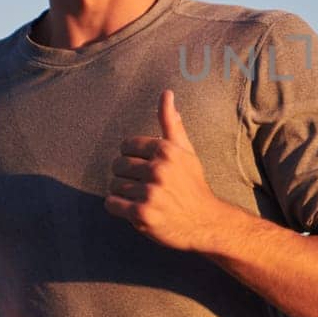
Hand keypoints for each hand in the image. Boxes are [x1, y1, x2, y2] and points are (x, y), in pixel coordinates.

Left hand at [105, 89, 231, 252]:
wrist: (206, 222)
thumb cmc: (193, 185)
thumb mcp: (186, 152)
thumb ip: (171, 124)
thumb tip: (166, 94)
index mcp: (166, 150)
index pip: (126, 145)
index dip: (133, 157)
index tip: (145, 168)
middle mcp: (158, 169)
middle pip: (117, 165)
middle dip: (126, 175)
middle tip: (143, 185)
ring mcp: (150, 192)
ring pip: (114, 185)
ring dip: (124, 193)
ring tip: (142, 198)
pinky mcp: (142, 214)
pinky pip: (111, 203)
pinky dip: (118, 207)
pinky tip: (135, 209)